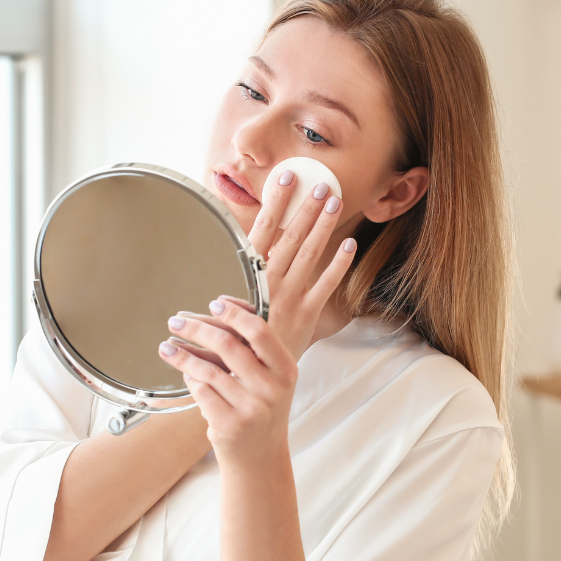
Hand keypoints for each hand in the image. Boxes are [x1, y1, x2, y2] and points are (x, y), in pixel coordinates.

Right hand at [156, 176, 356, 457]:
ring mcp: (290, 299)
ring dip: (322, 227)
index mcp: (247, 278)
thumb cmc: (223, 346)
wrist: (242, 381)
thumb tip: (210, 260)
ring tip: (334, 201)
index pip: (261, 231)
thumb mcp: (215, 312)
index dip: (274, 203)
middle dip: (305, 208)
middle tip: (321, 182)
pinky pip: (326, 287)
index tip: (285, 178)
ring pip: (309, 255)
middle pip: (290, 237)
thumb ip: (218, 289)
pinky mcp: (307, 316)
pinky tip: (350, 246)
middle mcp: (270, 284)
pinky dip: (338, 266)